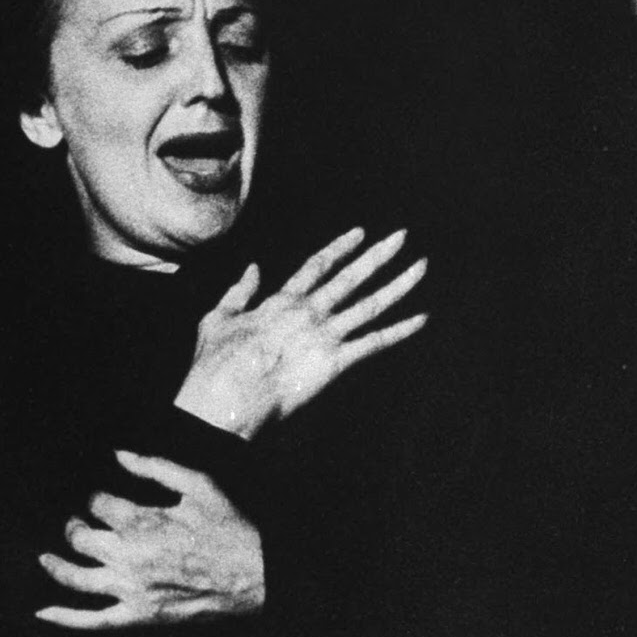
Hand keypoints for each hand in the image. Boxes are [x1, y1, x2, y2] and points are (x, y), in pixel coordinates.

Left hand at [37, 453, 263, 628]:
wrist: (251, 572)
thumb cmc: (226, 524)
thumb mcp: (197, 483)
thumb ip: (155, 467)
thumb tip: (119, 454)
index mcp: (141, 522)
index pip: (98, 505)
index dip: (95, 497)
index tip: (101, 496)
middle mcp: (127, 557)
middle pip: (81, 539)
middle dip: (74, 526)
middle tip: (76, 522)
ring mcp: (129, 590)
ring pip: (76, 580)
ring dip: (56, 566)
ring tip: (45, 557)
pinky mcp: (137, 616)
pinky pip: (92, 621)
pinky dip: (64, 618)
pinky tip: (43, 612)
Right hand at [174, 226, 427, 439]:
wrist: (222, 403)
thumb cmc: (214, 367)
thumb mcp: (218, 319)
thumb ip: (239, 292)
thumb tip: (254, 267)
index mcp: (282, 301)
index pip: (318, 265)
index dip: (340, 248)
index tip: (360, 233)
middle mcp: (309, 312)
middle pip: (352, 277)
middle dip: (379, 255)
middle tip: (402, 236)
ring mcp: (324, 336)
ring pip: (370, 304)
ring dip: (399, 285)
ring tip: (421, 266)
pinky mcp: (334, 364)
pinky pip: (375, 343)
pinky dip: (400, 331)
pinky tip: (422, 319)